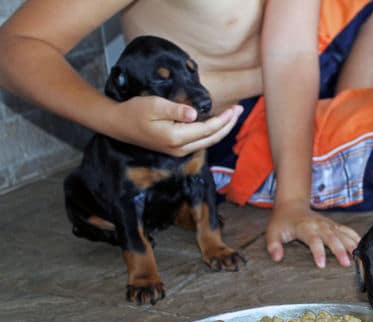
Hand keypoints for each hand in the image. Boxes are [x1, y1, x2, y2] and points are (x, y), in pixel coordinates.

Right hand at [108, 97, 241, 155]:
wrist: (119, 126)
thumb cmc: (134, 112)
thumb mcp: (153, 105)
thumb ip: (175, 110)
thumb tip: (194, 114)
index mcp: (175, 137)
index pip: (207, 129)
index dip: (223, 119)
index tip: (234, 108)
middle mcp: (180, 148)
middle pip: (212, 138)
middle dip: (228, 124)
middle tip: (239, 110)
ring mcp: (179, 151)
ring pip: (208, 141)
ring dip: (222, 129)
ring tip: (233, 115)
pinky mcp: (177, 149)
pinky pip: (200, 141)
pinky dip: (212, 132)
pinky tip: (218, 122)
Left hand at [265, 199, 359, 267]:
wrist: (292, 205)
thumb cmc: (282, 222)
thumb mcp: (272, 233)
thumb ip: (273, 245)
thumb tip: (277, 258)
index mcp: (304, 227)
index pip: (313, 240)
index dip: (318, 252)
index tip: (322, 265)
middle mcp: (319, 224)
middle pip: (331, 237)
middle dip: (339, 250)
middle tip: (346, 263)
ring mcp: (328, 224)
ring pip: (342, 233)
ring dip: (350, 244)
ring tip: (358, 256)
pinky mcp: (333, 224)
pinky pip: (346, 229)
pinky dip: (354, 236)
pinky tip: (361, 245)